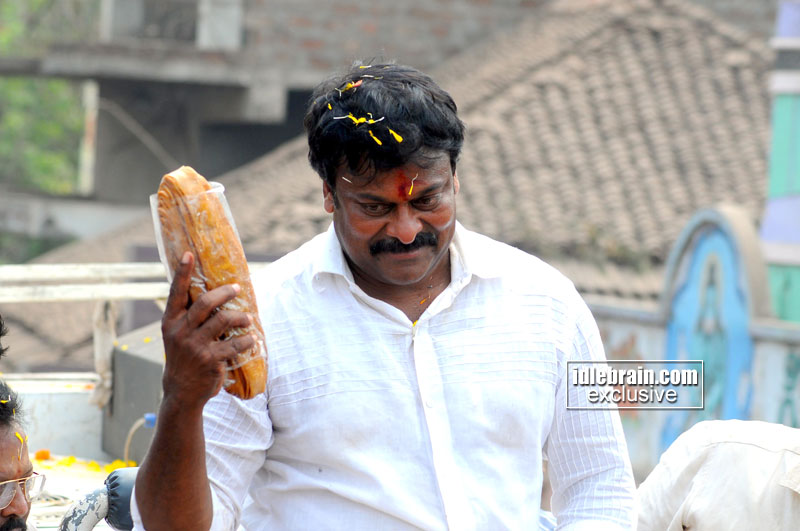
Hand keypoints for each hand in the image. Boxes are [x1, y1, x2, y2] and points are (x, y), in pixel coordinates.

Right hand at [160, 251, 255, 408]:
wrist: (182, 390)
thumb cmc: (184, 357)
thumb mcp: (178, 335)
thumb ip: (189, 317)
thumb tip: (211, 293)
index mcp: (171, 322)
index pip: (176, 293)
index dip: (182, 272)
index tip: (188, 253)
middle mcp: (181, 331)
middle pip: (205, 303)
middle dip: (224, 293)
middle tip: (237, 288)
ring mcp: (195, 346)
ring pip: (223, 321)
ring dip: (240, 317)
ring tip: (248, 318)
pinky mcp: (210, 360)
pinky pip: (234, 344)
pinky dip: (246, 340)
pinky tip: (252, 339)